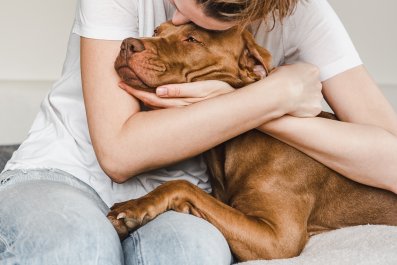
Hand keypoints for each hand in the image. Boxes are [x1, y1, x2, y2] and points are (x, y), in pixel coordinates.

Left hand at [119, 80, 234, 108]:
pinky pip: (166, 110)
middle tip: (119, 86)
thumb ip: (182, 91)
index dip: (135, 91)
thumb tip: (159, 92)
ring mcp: (181, 113)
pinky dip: (154, 105)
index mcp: (179, 102)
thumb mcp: (204, 89)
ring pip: (157, 108)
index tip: (121, 84)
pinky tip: (150, 101)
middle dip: (135, 94)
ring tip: (130, 92)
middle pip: (150, 102)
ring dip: (142, 100)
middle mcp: (177, 110)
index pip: (151, 96)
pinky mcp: (187, 113)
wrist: (237, 108)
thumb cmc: (221, 94)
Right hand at [270, 63, 322, 117]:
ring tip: (292, 102)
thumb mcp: (284, 69)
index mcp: (313, 71)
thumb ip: (292, 71)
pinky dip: (305, 111)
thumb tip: (289, 74)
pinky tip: (295, 109)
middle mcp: (318, 83)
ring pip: (313, 99)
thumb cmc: (279, 81)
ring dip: (306, 101)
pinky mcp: (316, 108)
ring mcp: (318, 96)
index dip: (302, 81)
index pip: (311, 75)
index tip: (294, 84)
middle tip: (293, 94)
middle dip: (306, 91)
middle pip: (314, 87)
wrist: (278, 94)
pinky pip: (312, 110)